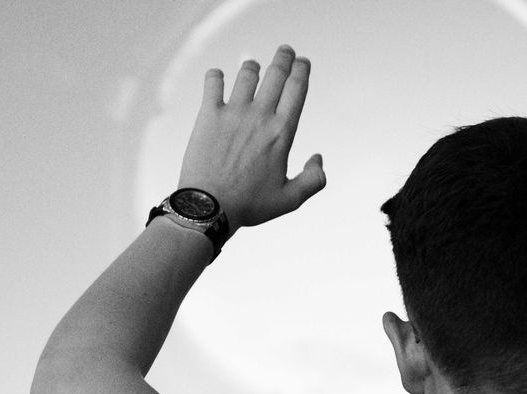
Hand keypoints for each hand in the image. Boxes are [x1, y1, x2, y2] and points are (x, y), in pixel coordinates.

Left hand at [177, 44, 325, 230]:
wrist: (208, 208)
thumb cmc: (249, 206)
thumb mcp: (290, 200)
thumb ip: (314, 180)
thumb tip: (318, 158)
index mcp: (282, 132)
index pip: (297, 87)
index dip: (302, 69)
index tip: (302, 62)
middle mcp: (260, 116)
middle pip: (276, 73)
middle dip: (283, 57)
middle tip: (285, 51)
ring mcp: (233, 113)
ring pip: (247, 73)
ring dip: (252, 66)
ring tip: (252, 67)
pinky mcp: (209, 116)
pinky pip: (213, 83)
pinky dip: (216, 76)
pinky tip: (217, 77)